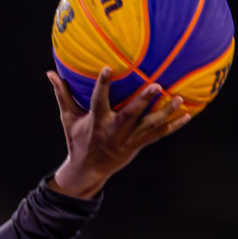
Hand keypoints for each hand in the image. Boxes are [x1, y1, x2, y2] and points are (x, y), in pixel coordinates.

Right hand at [48, 68, 191, 198]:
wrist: (89, 170)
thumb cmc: (78, 140)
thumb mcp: (68, 118)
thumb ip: (62, 94)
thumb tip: (50, 73)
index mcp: (97, 121)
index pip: (98, 100)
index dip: (102, 85)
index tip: (107, 69)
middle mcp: (114, 130)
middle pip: (131, 114)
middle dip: (144, 101)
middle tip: (157, 85)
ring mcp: (129, 139)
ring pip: (149, 125)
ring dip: (165, 113)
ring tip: (179, 99)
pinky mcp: (139, 144)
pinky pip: (159, 135)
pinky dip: (174, 126)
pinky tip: (187, 115)